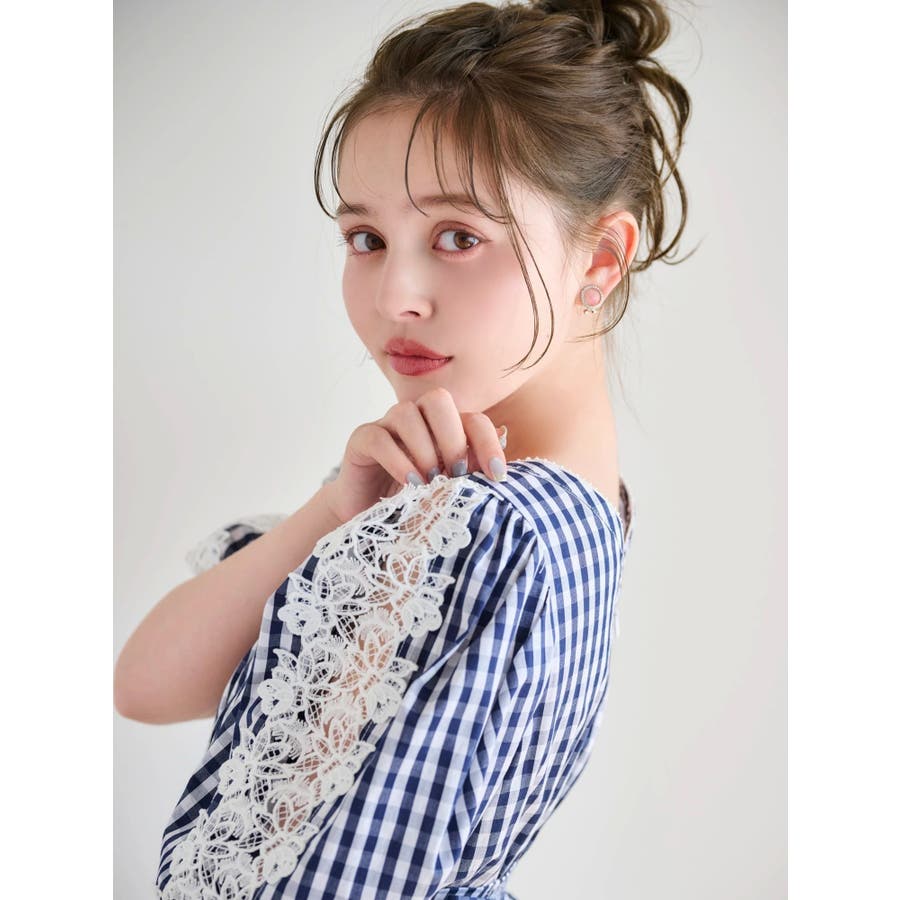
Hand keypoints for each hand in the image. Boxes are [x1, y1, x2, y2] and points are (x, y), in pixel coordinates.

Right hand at [322, 387, 507, 522]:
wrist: (369, 518)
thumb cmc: (414, 502)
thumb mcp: (448, 489)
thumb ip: (471, 469)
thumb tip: (503, 445)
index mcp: (443, 428)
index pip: (472, 419)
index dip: (488, 443)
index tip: (498, 475)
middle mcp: (416, 418)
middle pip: (438, 400)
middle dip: (453, 438)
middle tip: (456, 474)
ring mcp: (386, 425)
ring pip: (406, 413)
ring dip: (424, 449)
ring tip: (430, 482)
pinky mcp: (361, 440)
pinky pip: (379, 437)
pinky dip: (397, 460)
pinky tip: (410, 483)